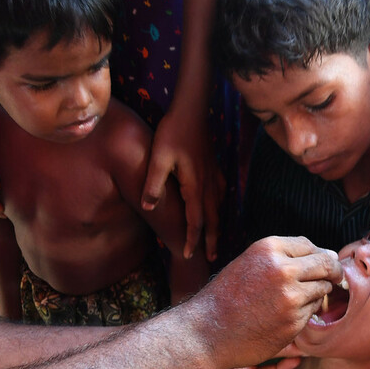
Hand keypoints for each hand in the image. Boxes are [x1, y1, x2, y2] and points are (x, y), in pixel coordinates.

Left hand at [141, 110, 224, 261]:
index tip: (189, 256)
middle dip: (211, 240)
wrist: (192, 110)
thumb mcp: (158, 158)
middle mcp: (208, 185)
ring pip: (219, 208)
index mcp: (195, 186)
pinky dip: (220, 206)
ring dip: (218, 226)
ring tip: (216, 239)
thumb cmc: (173, 132)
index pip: (196, 221)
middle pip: (213, 219)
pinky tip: (218, 206)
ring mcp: (214, 175)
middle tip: (213, 258)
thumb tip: (148, 206)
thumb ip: (153, 183)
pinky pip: (221, 194)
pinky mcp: (214, 167)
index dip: (192, 240)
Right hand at [188, 236, 341, 368]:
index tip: (324, 263)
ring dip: (316, 293)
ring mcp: (290, 297)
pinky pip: (312, 311)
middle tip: (334, 278)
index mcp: (269, 249)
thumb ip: (283, 255)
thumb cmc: (227, 296)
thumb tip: (328, 254)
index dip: (321, 255)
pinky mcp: (294, 322)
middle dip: (333, 271)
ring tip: (293, 299)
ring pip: (322, 289)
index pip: (311, 245)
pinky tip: (283, 315)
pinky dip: (304, 312)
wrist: (208, 331)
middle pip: (326, 264)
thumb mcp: (250, 262)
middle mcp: (282, 270)